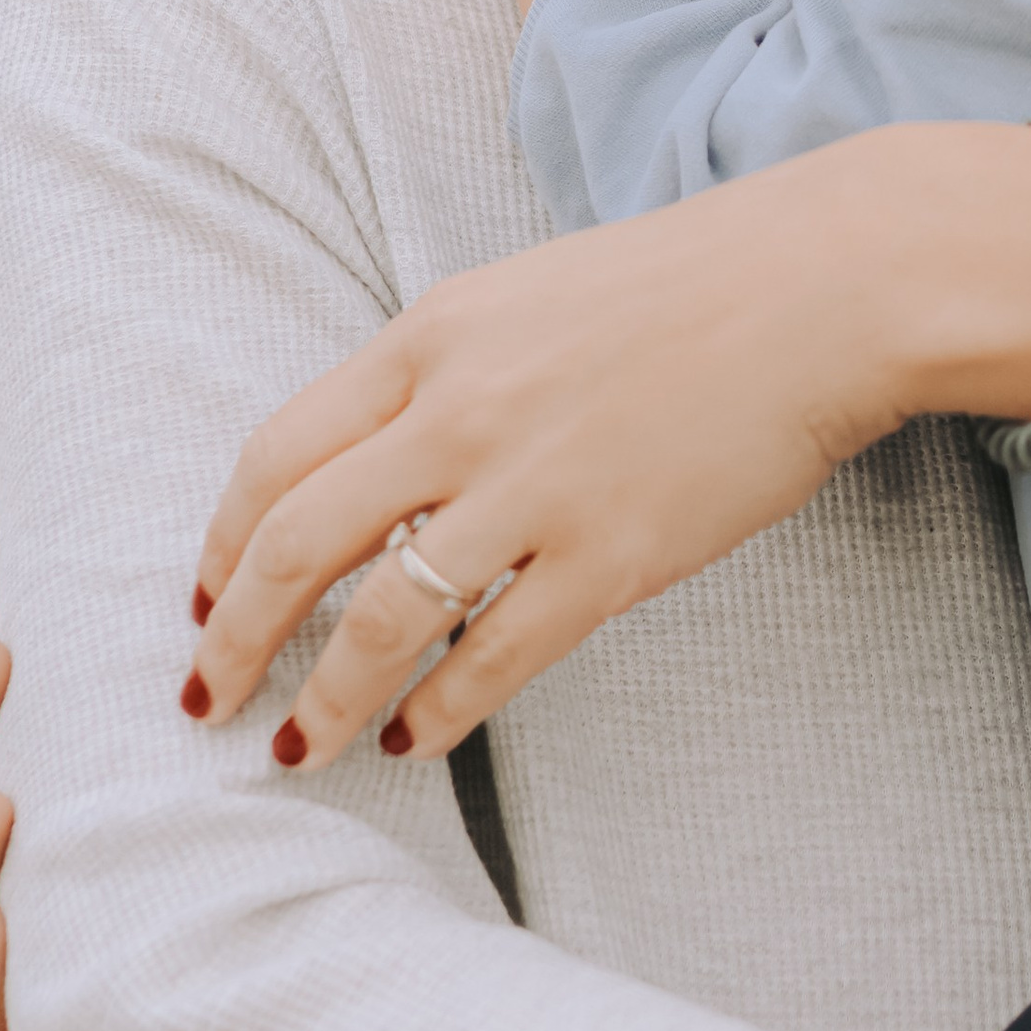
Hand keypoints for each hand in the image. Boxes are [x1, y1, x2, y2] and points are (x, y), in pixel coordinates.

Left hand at [181, 147, 941, 771]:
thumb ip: (442, 373)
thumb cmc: (686, 285)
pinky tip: (417, 738)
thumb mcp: (526, 295)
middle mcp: (462, 411)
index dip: (223, 544)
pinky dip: (438, 712)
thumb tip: (372, 469)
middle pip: (295, 546)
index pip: (278, 455)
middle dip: (233, 639)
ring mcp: (535, 488)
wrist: (824, 288)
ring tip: (303, 746)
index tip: (206, 599)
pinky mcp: (612, 557)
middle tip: (208, 700)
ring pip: (379, 620)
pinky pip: (492, 659)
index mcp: (432, 337)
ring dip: (324, 698)